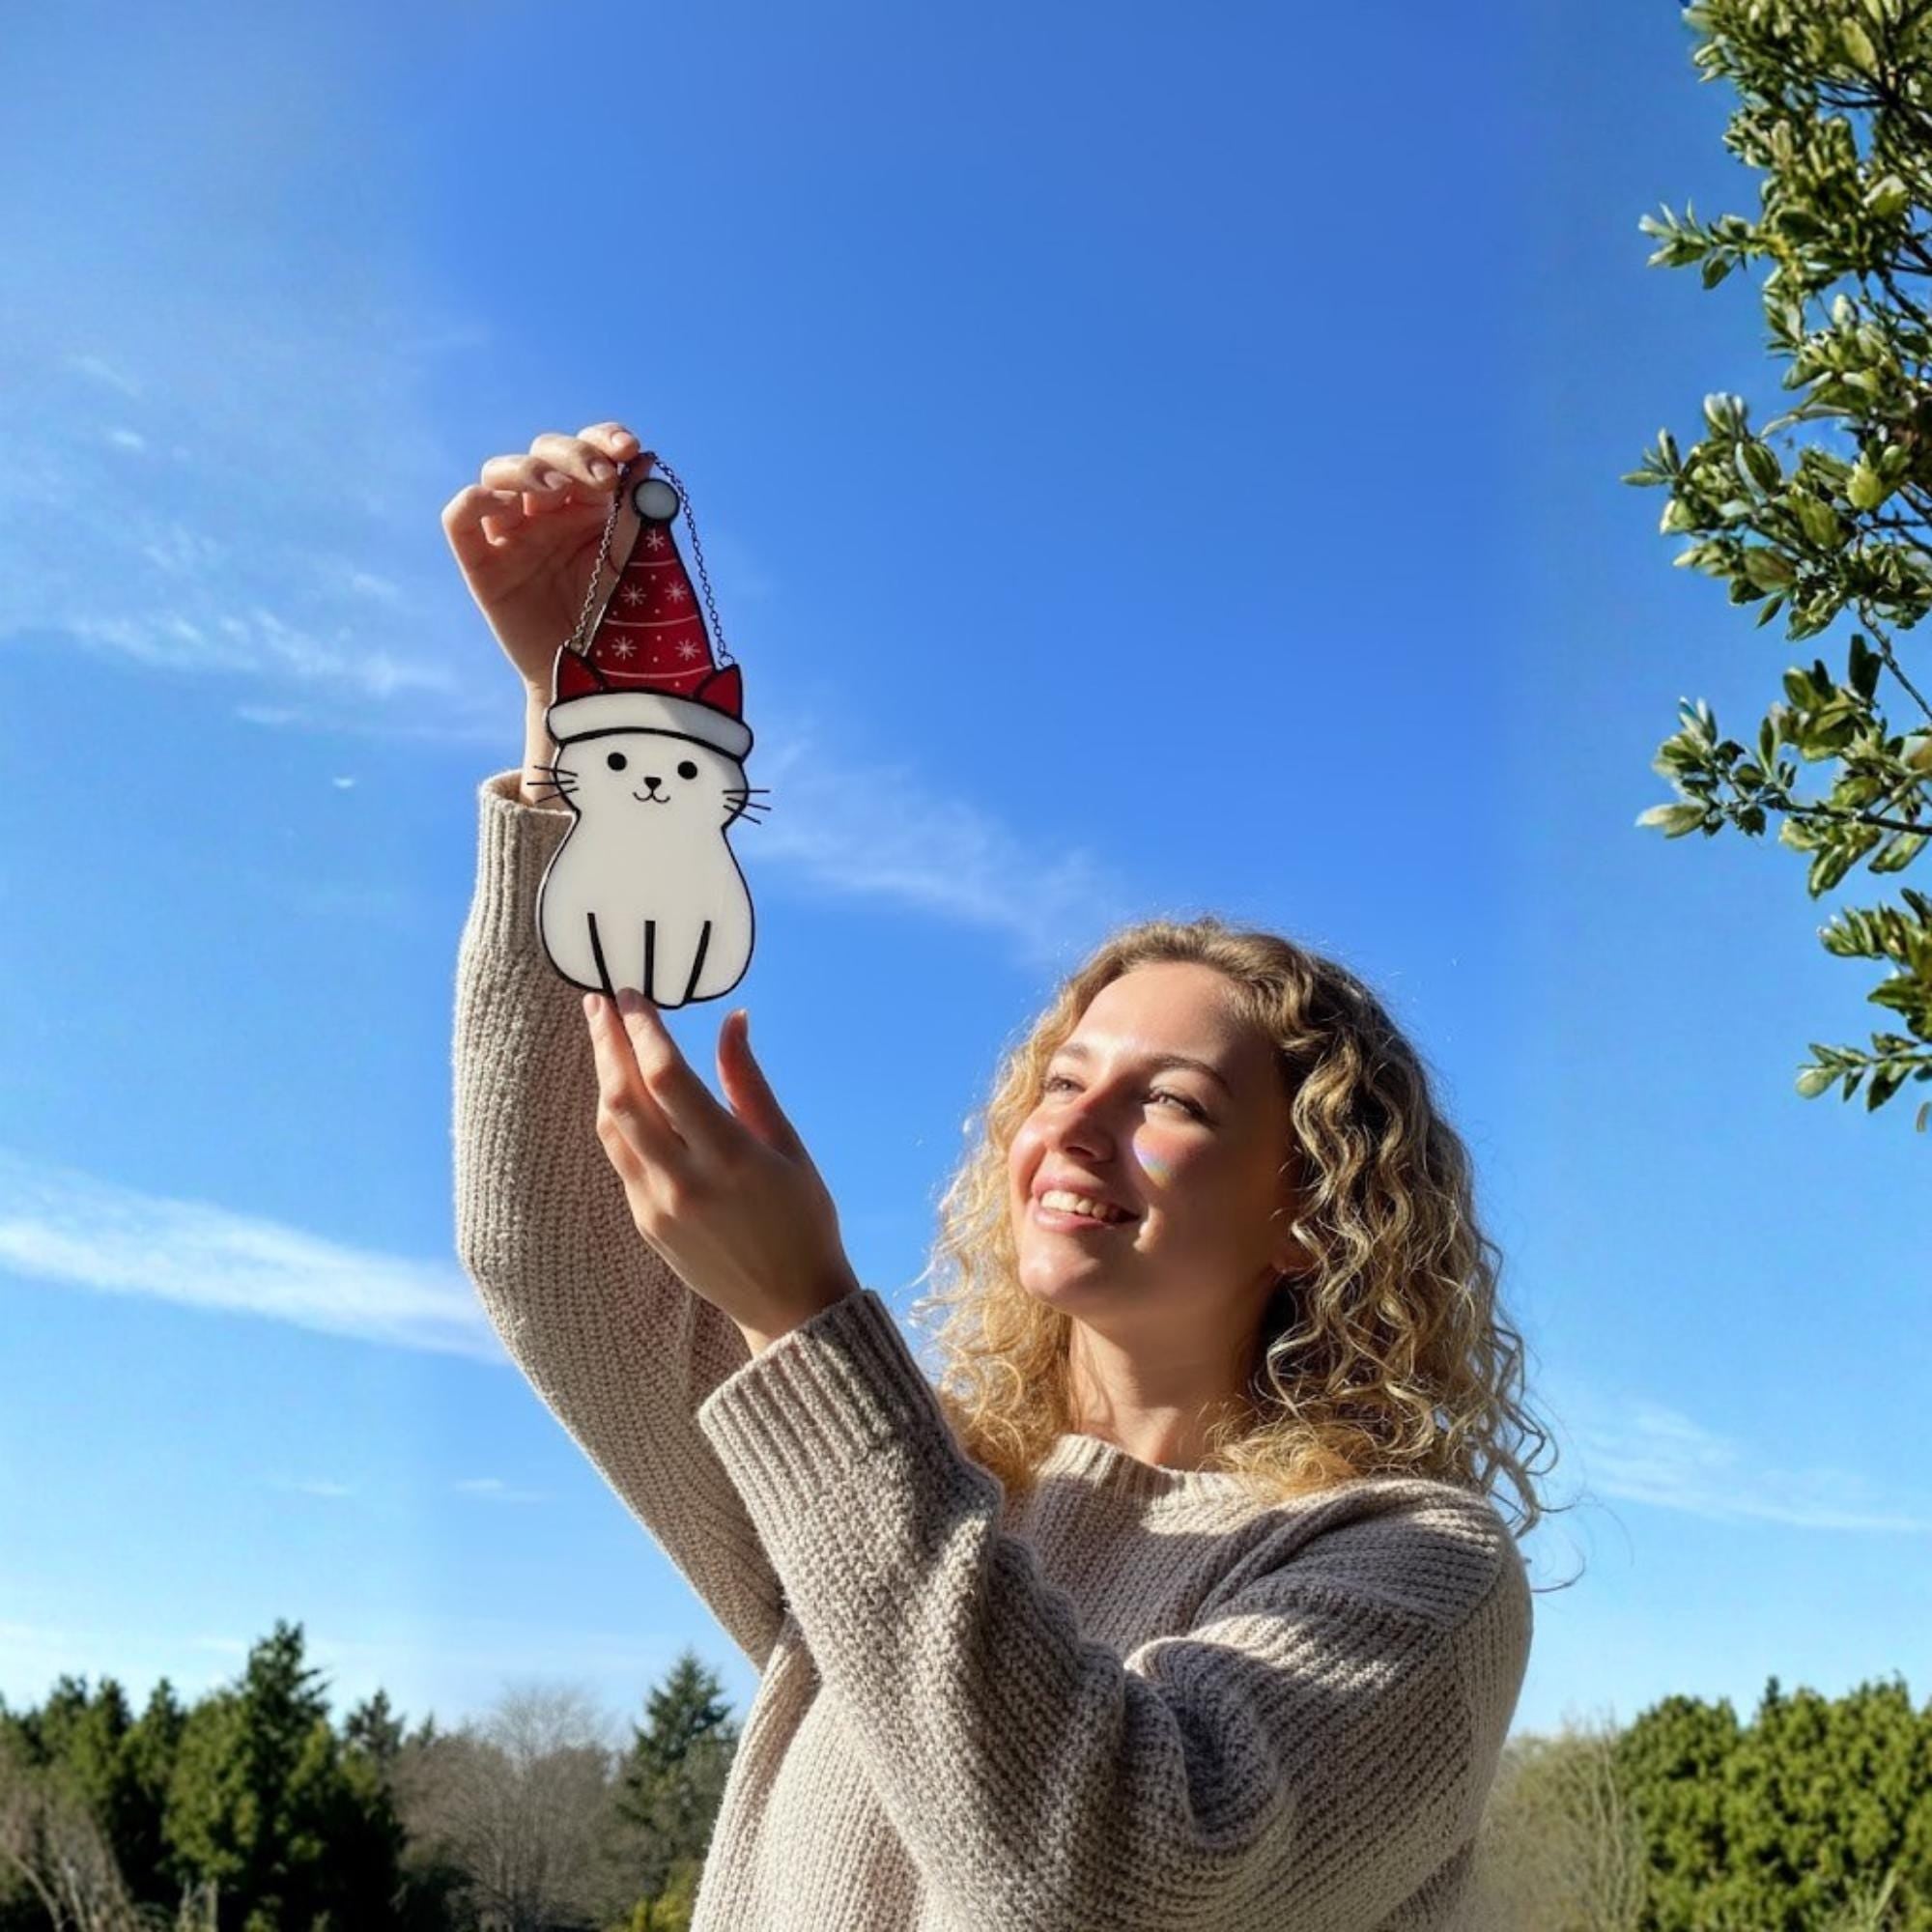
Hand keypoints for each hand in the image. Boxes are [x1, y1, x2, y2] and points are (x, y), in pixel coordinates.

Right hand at [440, 420, 650, 693]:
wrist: (598, 678)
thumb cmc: (621, 620)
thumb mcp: (635, 563)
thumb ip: (638, 514)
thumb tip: (647, 460)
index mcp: (589, 503)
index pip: (590, 450)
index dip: (604, 439)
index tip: (629, 450)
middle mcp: (547, 509)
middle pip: (545, 453)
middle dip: (573, 456)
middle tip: (602, 479)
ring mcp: (511, 532)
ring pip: (499, 472)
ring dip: (526, 470)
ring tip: (556, 490)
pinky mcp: (481, 561)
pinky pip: (460, 518)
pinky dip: (476, 500)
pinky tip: (506, 506)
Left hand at [583, 990, 861, 1352]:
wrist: (789, 1305)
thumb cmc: (803, 1219)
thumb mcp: (788, 1146)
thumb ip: (749, 1082)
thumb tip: (733, 1020)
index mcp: (730, 1156)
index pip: (667, 1077)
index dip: (644, 1030)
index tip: (633, 996)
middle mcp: (684, 1181)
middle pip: (624, 1097)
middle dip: (607, 1043)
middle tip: (598, 1002)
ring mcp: (657, 1206)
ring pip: (612, 1127)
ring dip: (603, 1077)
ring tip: (604, 1038)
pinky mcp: (645, 1224)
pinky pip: (619, 1157)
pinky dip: (615, 1116)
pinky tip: (620, 1091)